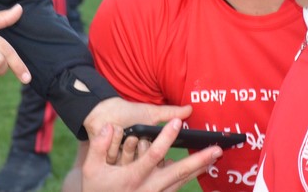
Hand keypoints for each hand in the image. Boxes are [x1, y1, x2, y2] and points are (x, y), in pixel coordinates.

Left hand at [82, 98, 192, 163]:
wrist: (104, 110)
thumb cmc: (128, 112)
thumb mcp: (150, 112)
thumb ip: (170, 112)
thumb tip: (190, 109)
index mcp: (148, 152)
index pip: (156, 159)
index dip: (154, 150)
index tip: (146, 139)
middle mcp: (135, 161)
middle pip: (142, 162)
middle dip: (138, 146)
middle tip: (134, 136)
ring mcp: (120, 163)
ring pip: (128, 162)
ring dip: (125, 143)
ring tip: (122, 130)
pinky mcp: (106, 161)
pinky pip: (113, 157)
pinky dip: (112, 141)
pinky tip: (111, 131)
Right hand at [82, 118, 221, 191]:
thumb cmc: (95, 190)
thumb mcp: (91, 169)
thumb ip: (99, 146)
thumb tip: (109, 127)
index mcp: (132, 177)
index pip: (154, 155)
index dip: (167, 138)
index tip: (178, 122)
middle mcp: (148, 188)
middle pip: (178, 172)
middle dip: (198, 160)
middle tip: (216, 149)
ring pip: (181, 182)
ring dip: (199, 169)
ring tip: (214, 157)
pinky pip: (176, 189)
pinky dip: (189, 178)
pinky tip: (199, 170)